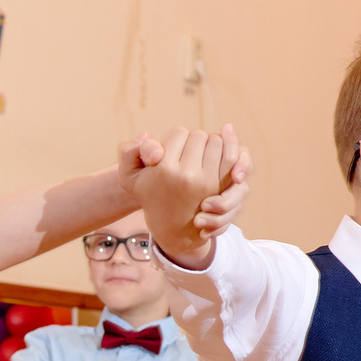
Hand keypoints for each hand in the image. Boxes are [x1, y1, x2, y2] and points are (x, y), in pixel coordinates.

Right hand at [128, 125, 246, 268]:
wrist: (172, 227)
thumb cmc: (150, 195)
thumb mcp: (129, 176)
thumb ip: (129, 151)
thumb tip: (150, 138)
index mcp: (163, 169)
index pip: (179, 133)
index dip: (176, 139)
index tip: (171, 151)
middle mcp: (186, 175)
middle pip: (199, 136)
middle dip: (194, 141)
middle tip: (187, 154)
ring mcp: (207, 182)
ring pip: (216, 143)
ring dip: (210, 145)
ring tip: (200, 156)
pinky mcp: (222, 187)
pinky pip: (231, 156)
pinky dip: (227, 150)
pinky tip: (217, 154)